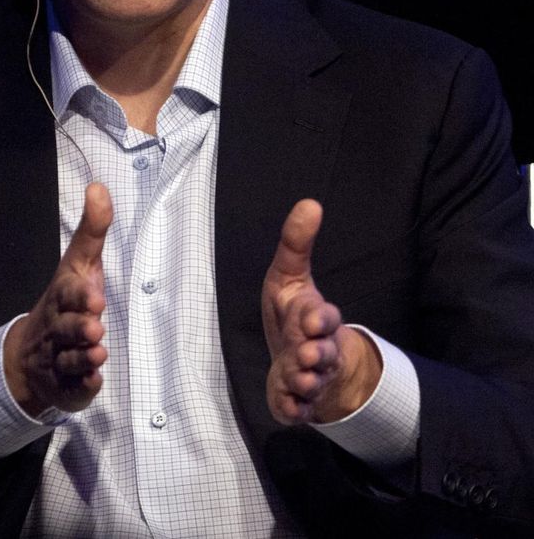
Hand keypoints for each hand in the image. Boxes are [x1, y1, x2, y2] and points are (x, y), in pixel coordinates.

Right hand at [3, 181, 112, 415]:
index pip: (68, 294)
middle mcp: (57, 327)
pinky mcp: (66, 384)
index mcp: (62, 297)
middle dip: (79, 329)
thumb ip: (93, 229)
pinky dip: (83, 387)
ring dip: (83, 357)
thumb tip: (99, 186)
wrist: (32, 353)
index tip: (96, 298)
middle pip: (66, 328)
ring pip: (69, 359)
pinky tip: (93, 383)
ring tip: (99, 353)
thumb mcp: (80, 263)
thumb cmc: (67, 301)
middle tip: (96, 328)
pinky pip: (73, 388)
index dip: (79, 296)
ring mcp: (58, 358)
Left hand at [262, 199, 380, 424]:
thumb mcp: (289, 276)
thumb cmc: (293, 314)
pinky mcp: (296, 403)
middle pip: (324, 354)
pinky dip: (293, 409)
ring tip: (298, 375)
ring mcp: (309, 379)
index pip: (325, 318)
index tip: (312, 317)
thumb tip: (310, 203)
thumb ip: (296, 243)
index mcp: (318, 321)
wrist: (303, 361)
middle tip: (307, 352)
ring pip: (311, 383)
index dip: (321, 318)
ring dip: (304, 380)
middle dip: (316, 353)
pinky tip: (289, 405)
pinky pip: (296, 411)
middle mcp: (318, 351)